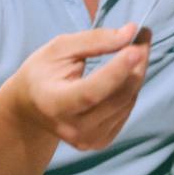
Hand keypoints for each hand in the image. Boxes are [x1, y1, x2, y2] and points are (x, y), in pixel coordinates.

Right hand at [3, 23, 150, 150]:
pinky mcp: (101, 141)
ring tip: (133, 49)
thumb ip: (94, 40)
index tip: (136, 48)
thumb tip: (130, 32)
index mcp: (54, 104)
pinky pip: (126, 110)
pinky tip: (124, 73)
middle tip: (143, 36)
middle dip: (136, 64)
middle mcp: (72, 128)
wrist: (30, 107)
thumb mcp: (59, 48)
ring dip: (137, 73)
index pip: (90, 92)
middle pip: (116, 98)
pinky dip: (130, 87)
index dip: (116, 71)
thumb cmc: (42, 73)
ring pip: (127, 102)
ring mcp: (88, 139)